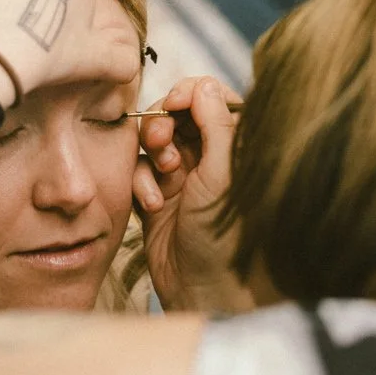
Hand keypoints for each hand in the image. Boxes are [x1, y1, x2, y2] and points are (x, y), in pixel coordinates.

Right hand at [134, 76, 251, 313]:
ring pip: (155, 139)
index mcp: (236, 147)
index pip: (213, 99)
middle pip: (178, 113)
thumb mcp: (223, 175)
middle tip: (161, 140)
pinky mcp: (157, 195)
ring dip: (153, 151)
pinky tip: (153, 204)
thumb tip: (205, 84)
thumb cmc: (224, 237)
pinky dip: (142, 182)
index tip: (176, 101)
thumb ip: (216, 125)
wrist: (201, 291)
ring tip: (162, 173)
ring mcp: (182, 176)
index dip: (191, 93)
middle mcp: (210, 157)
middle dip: (164, 122)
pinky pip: (139, 170)